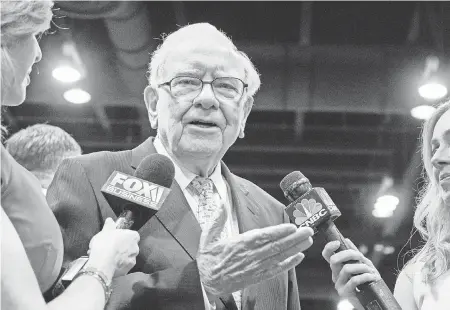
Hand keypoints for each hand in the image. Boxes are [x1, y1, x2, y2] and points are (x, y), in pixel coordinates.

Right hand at [86, 218, 139, 280]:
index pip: (132, 234)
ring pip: (127, 257)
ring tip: (107, 258)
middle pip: (130, 246)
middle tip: (110, 248)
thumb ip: (109, 225)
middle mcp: (136, 248)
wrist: (102, 263)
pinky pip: (123, 266)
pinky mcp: (128, 270)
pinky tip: (109, 265)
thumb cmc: (105, 244)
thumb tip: (110, 220)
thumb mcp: (105, 231)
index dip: (124, 236)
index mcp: (133, 236)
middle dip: (122, 247)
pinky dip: (118, 266)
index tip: (116, 238)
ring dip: (119, 257)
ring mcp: (133, 259)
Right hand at [196, 204, 313, 296]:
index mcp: (239, 244)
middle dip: (294, 238)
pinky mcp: (257, 277)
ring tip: (308, 240)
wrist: (207, 282)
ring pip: (278, 257)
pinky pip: (275, 270)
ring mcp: (255, 268)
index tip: (292, 226)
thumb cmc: (209, 258)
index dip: (278, 232)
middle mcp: (250, 256)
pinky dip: (288, 264)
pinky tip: (298, 257)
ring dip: (295, 249)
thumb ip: (217, 219)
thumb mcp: (208, 237)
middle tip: (308, 231)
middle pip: (275, 246)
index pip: (263, 237)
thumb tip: (221, 203)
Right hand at [322, 239, 380, 297]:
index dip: (329, 247)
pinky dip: (365, 276)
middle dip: (349, 254)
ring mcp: (338, 284)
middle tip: (361, 257)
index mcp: (338, 267)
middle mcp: (335, 275)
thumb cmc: (368, 282)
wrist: (373, 299)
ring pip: (346, 269)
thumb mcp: (363, 265)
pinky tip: (372, 277)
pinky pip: (353, 280)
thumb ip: (355, 254)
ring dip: (362, 267)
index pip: (327, 255)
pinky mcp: (344, 293)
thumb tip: (347, 240)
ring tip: (371, 271)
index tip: (338, 242)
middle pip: (334, 260)